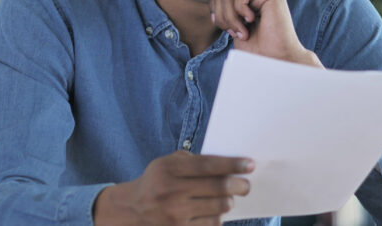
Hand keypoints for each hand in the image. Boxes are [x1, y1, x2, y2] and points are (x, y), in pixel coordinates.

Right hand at [93, 150, 253, 225]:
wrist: (131, 211)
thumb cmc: (156, 183)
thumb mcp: (166, 164)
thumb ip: (192, 161)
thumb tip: (228, 165)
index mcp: (168, 169)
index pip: (208, 165)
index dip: (232, 164)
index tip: (250, 165)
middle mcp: (171, 191)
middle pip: (218, 187)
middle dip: (239, 185)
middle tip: (246, 185)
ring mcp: (175, 214)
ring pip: (219, 207)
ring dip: (228, 202)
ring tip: (227, 199)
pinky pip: (212, 224)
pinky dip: (217, 217)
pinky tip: (213, 212)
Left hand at [209, 0, 322, 66]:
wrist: (274, 60)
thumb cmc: (256, 50)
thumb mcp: (233, 28)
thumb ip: (225, 11)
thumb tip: (213, 0)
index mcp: (249, 2)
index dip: (217, 15)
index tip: (230, 32)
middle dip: (222, 16)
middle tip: (235, 33)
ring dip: (230, 16)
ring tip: (243, 32)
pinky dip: (240, 9)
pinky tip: (252, 20)